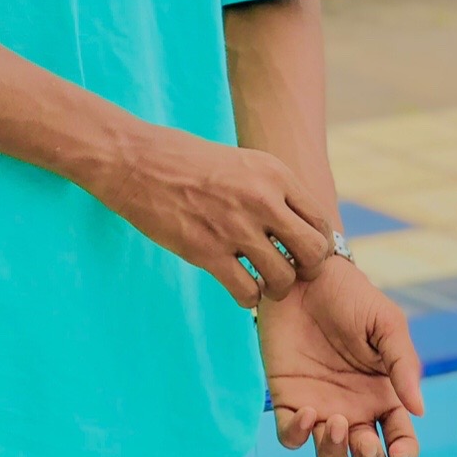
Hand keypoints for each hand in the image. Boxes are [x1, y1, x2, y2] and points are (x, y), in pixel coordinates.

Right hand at [99, 125, 331, 307]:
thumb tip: (297, 221)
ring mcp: (235, 227)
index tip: (299, 251)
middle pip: (313, 253)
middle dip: (306, 269)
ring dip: (274, 287)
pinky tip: (236, 285)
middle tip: (288, 270)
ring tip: (259, 281)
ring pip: (283, 279)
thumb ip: (271, 189)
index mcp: (273, 174)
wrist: (136, 162)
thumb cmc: (184, 160)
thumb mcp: (240, 162)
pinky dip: (246, 297)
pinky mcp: (207, 251)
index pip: (320, 221)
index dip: (316, 244)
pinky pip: (247, 292)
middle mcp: (261, 199)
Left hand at [258, 259, 423, 456]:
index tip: (398, 451)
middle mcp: (355, 408)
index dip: (404, 455)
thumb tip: (419, 411)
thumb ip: (403, 365)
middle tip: (363, 439)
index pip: (401, 440)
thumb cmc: (351, 296)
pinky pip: (291, 437)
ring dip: (335, 452)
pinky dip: (299, 436)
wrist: (303, 273)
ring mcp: (321, 406)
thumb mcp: (386, 324)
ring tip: (336, 422)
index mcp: (384, 395)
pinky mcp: (288, 398)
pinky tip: (307, 413)